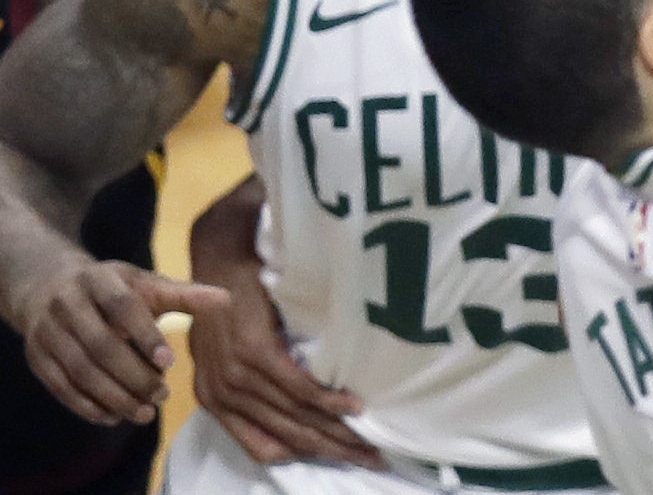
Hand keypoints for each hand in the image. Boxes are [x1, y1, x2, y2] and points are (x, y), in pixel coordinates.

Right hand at [18, 259, 226, 426]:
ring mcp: (48, 332)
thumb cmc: (113, 289)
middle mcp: (68, 304)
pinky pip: (60, 387)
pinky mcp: (36, 357)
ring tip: (145, 412)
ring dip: (114, 396)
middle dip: (133, 375)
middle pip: (101, 345)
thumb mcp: (145, 284)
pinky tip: (113, 416)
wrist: (50, 288)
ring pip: (80, 371)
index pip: (123, 307)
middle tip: (163, 396)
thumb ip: (184, 295)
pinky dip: (87, 406)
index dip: (145, 334)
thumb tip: (227, 299)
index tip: (169, 361)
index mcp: (99, 279)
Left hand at [189, 272, 379, 466]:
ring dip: (337, 434)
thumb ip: (251, 381)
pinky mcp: (256, 353)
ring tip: (370, 444)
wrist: (220, 255)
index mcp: (216, 400)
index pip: (263, 447)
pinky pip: (299, 388)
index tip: (339, 460)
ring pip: (296, 417)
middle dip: (332, 452)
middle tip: (372, 461)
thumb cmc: (229, 297)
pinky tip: (354, 408)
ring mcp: (238, 376)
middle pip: (287, 437)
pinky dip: (329, 402)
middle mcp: (223, 396)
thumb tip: (292, 403)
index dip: (304, 456)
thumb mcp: (227, 348)